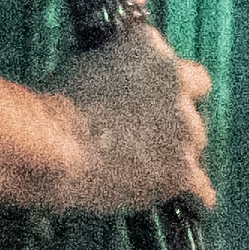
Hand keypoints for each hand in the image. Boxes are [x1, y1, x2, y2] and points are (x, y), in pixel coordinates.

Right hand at [54, 25, 213, 214]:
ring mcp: (184, 126)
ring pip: (194, 145)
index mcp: (150, 48)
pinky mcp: (181, 168)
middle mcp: (177, 80)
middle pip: (193, 105)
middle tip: (150, 139)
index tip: (151, 102)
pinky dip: (194, 195)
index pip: (175, 63)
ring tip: (142, 171)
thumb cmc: (49, 109)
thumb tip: (118, 91)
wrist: (48, 146)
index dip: (165, 87)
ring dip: (175, 155)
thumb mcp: (84, 69)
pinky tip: (189, 200)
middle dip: (175, 122)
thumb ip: (115, 73)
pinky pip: (200, 188)